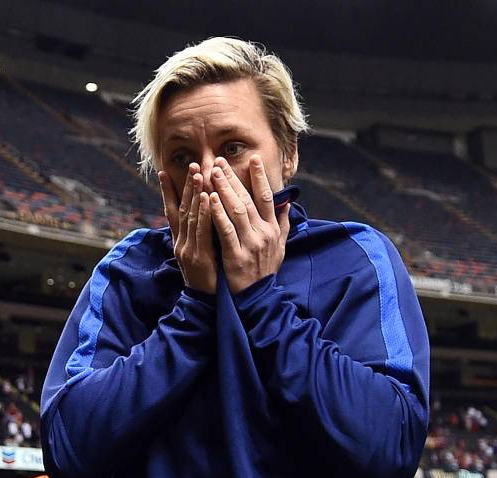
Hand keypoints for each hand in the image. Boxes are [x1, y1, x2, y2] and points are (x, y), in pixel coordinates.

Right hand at [159, 164, 216, 293]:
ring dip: (194, 194)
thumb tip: (205, 218)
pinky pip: (202, 231)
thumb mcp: (200, 256)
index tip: (164, 172)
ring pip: (190, 216)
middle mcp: (181, 243)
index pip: (172, 212)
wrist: (205, 307)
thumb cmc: (208, 280)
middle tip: (190, 164)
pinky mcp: (199, 257)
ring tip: (198, 173)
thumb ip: (200, 236)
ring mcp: (188, 250)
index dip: (168, 192)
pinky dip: (205, 212)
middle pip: (180, 209)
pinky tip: (208, 198)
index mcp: (180, 242)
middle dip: (185, 186)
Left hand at [208, 155, 288, 292]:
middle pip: (248, 199)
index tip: (252, 158)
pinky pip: (226, 230)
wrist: (258, 299)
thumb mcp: (280, 247)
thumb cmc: (265, 270)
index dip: (260, 177)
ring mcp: (251, 244)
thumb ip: (282, 224)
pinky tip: (209, 199)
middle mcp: (264, 233)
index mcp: (273, 229)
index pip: (267, 197)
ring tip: (211, 172)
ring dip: (224, 189)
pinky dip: (218, 213)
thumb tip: (287, 204)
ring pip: (237, 210)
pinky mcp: (236, 256)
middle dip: (233, 178)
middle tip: (219, 161)